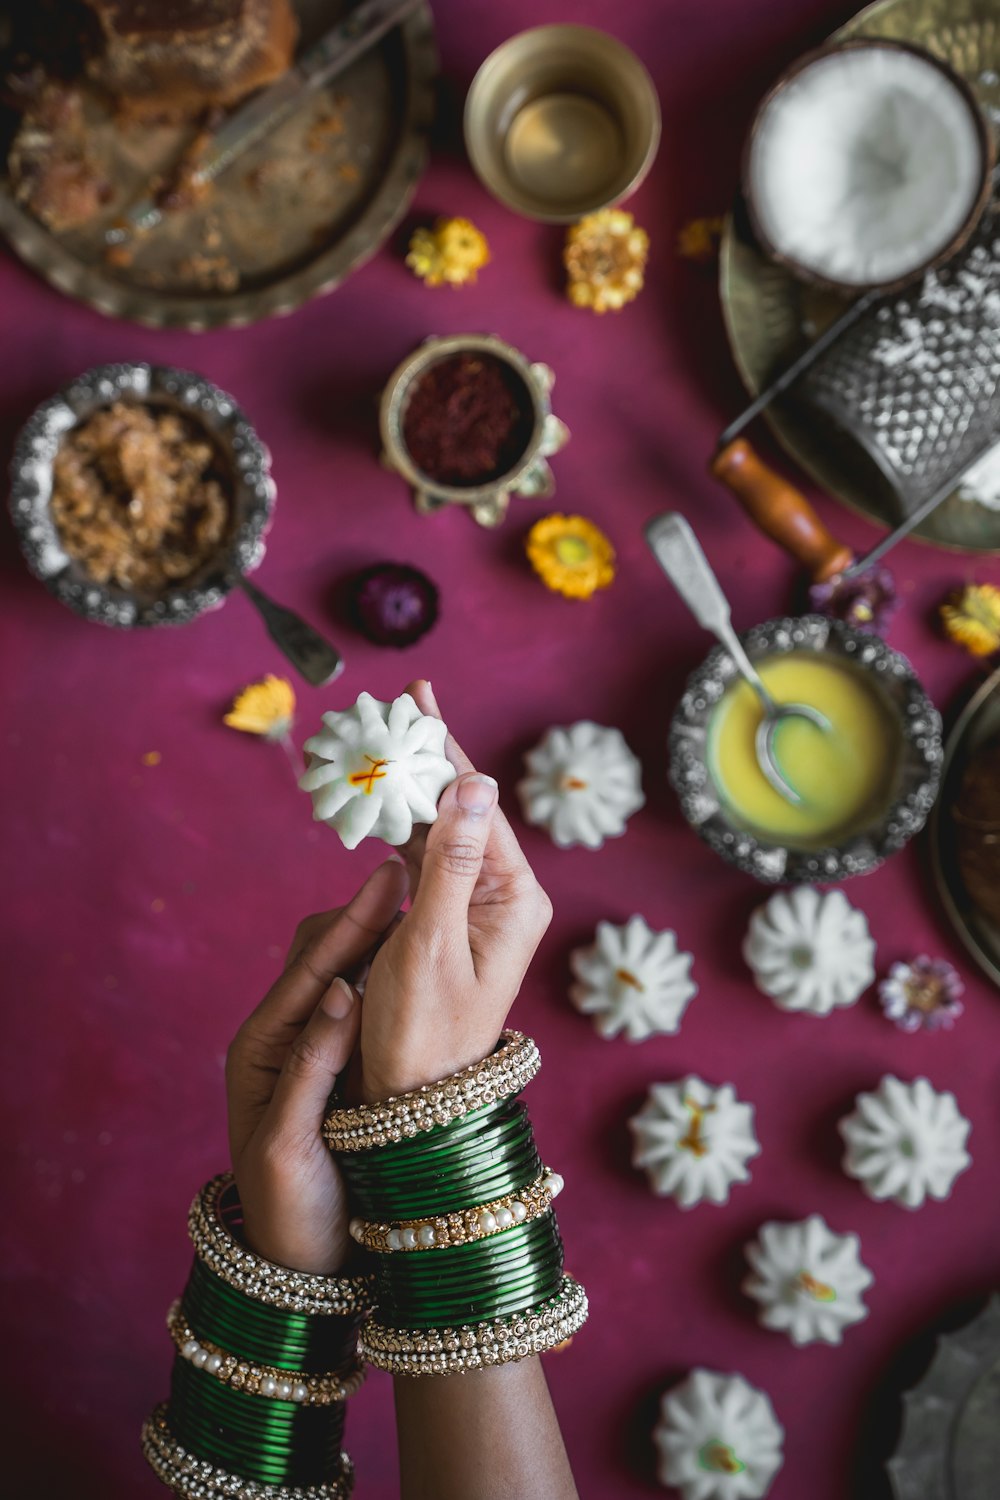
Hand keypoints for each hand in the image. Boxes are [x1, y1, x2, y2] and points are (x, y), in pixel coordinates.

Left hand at [225, 859, 407, 1272]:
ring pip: (344, 972)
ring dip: (381, 935)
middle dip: (368, 912)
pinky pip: (358, 1003)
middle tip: (415, 866)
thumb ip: (312, 1067)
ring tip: (424, 894)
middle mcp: (282, 1038)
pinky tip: (419, 956)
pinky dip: (387, 972)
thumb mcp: (291, 1143)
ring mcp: (307, 1050)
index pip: (315, 969)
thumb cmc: (287, 1212)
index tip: (395, 874)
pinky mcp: (332, 1066)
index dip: (356, 921)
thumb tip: (341, 990)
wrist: (291, 1267)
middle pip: (325, 954)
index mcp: (263, 1049)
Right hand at [349, 679, 552, 1102]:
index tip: (421, 696)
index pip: (478, 804)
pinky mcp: (449, 922)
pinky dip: (401, 826)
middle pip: (463, 808)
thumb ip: (451, 862)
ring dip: (412, 786)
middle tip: (398, 703)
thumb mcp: (431, 944)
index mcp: (513, 899)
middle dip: (429, 756)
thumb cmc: (422, 1033)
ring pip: (441, 829)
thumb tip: (473, 782)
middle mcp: (503, 896)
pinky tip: (383, 797)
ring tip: (385, 737)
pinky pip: (427, 859)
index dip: (448, 747)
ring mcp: (477, 908)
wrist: (414, 1104)